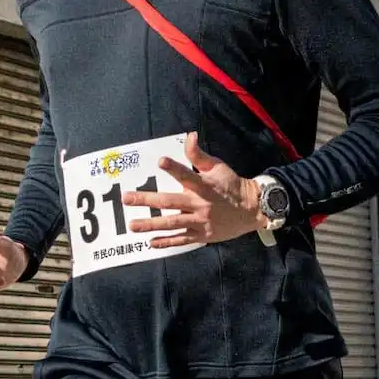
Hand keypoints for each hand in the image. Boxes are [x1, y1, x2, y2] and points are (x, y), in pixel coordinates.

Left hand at [121, 132, 262, 249]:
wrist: (252, 210)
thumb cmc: (231, 185)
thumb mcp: (218, 166)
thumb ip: (199, 155)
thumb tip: (190, 135)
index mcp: (204, 186)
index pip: (187, 175)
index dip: (174, 168)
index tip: (160, 161)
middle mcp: (200, 205)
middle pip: (170, 202)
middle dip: (147, 200)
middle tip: (126, 198)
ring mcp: (200, 222)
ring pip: (172, 224)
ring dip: (150, 224)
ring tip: (132, 225)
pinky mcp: (201, 235)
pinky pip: (181, 240)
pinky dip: (166, 242)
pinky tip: (150, 243)